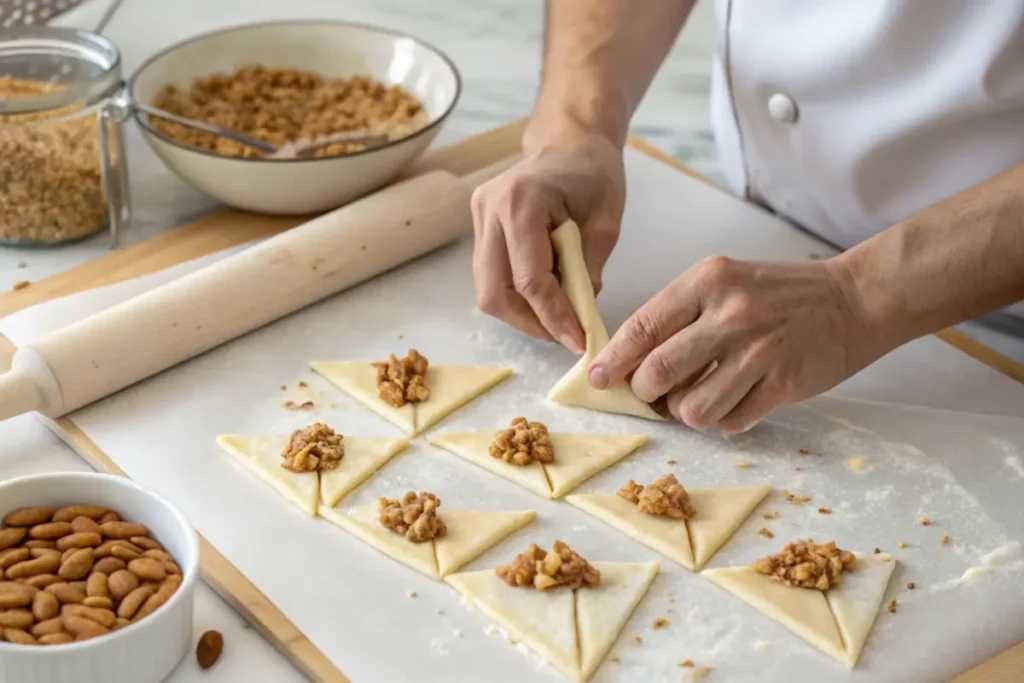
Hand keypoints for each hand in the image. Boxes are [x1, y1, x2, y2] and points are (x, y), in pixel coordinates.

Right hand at [470, 132, 625, 352]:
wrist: (571, 144)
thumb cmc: (594, 176)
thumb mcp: (606, 223)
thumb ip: (589, 270)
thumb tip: (577, 317)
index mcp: (521, 201)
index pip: (530, 279)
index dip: (553, 317)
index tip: (578, 341)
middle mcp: (490, 209)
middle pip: (495, 292)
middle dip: (531, 323)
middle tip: (564, 336)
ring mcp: (479, 217)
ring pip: (487, 291)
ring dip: (521, 314)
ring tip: (556, 318)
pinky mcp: (479, 227)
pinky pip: (491, 276)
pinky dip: (516, 296)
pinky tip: (544, 296)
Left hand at [588, 256, 874, 431]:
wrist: (854, 299)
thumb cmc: (778, 293)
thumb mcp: (724, 281)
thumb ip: (678, 315)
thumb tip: (629, 363)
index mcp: (708, 281)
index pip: (643, 327)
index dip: (613, 360)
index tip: (596, 379)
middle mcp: (732, 314)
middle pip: (658, 373)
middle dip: (644, 392)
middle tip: (650, 393)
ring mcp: (761, 351)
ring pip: (692, 407)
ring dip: (685, 412)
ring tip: (698, 398)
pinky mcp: (785, 384)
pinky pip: (731, 422)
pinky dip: (724, 420)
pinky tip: (736, 400)